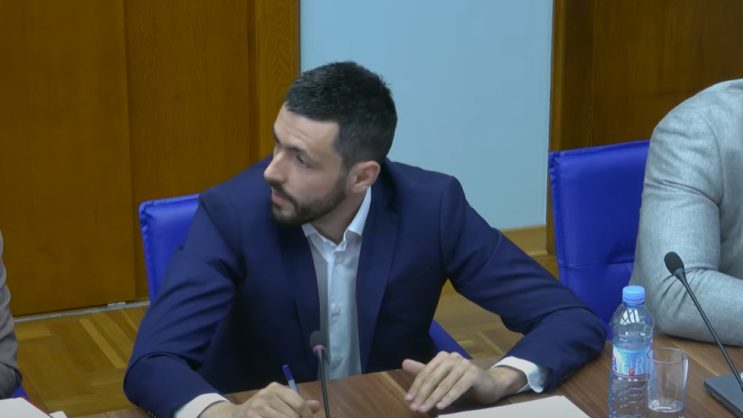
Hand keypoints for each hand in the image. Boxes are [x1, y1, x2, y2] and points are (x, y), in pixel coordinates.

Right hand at [201, 382, 320, 417]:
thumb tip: (317, 405)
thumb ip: (296, 404)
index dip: (307, 417)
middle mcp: (266, 395)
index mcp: (275, 388)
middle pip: (292, 416)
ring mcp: (257, 408)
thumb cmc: (260, 410)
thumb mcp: (278, 403)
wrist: (233, 415)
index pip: (299, 403)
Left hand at [402, 352, 526, 412]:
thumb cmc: (462, 382)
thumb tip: (403, 363)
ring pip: (444, 384)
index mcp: (442, 357)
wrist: (488, 384)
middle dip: (422, 394)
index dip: (415, 387)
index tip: (408, 400)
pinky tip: (441, 407)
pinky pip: (457, 388)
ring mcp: (464, 364)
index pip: (425, 373)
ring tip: (424, 409)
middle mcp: (452, 357)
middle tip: (414, 408)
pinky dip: (448, 398)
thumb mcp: (441, 377)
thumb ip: (423, 371)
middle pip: (433, 378)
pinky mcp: (473, 373)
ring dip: (433, 399)